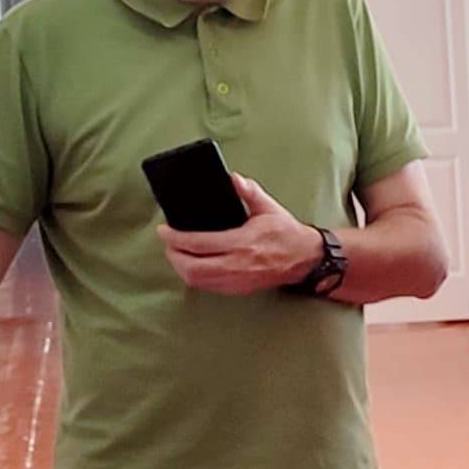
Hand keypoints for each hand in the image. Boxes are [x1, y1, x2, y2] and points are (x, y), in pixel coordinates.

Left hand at [162, 174, 318, 295]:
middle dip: (173, 255)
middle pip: (192, 267)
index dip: (175, 238)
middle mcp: (238, 264)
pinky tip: (191, 266)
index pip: (198, 243)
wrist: (304, 259)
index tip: (164, 230)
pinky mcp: (239, 289)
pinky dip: (194, 277)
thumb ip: (249, 192)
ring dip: (181, 267)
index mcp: (242, 242)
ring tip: (176, 254)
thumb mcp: (269, 207)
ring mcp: (238, 280)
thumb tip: (233, 179)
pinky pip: (208, 287)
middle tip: (167, 243)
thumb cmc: (286, 233)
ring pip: (197, 280)